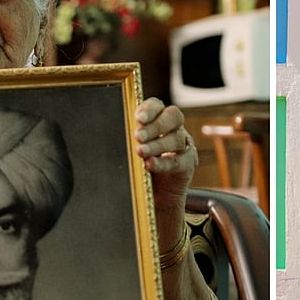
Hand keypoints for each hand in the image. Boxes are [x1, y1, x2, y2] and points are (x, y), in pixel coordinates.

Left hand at [134, 98, 196, 219]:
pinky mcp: (188, 163)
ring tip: (141, 152)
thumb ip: (127, 140)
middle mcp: (174, 128)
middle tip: (138, 137)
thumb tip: (110, 134)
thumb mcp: (130, 150)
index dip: (149, 110)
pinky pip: (179, 160)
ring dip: (157, 144)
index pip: (157, 106)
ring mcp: (184, 145)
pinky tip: (151, 165)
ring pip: (177, 138)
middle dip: (155, 126)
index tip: (138, 119)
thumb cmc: (139, 167)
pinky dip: (163, 163)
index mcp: (158, 118)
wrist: (155, 193)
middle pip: (173, 117)